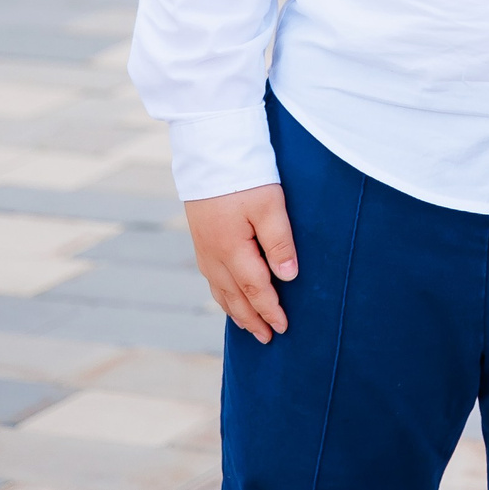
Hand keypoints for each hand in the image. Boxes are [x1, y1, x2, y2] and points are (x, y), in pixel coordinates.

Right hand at [186, 184, 298, 343]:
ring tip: (248, 326)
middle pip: (235, 297)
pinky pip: (211, 278)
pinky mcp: (200, 239)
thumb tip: (288, 278)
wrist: (209, 151)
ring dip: (235, 311)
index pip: (256, 290)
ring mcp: (203, 249)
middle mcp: (213, 255)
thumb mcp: (270, 205)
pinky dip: (222, 294)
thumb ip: (279, 243)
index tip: (284, 327)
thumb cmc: (244, 177)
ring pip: (220, 290)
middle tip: (267, 338)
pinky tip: (228, 296)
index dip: (270, 310)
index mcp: (232, 250)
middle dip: (252, 319)